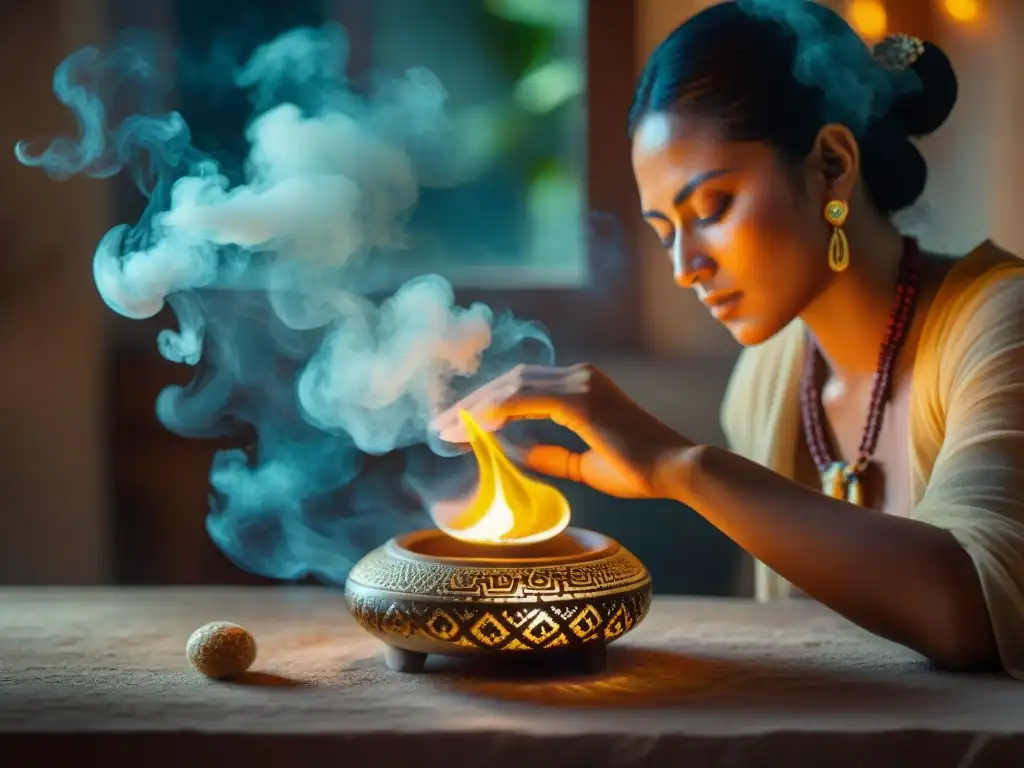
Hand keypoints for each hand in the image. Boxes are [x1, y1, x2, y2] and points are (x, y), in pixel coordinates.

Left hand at [434, 363, 692, 498]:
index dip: (487, 402)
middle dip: (473, 401)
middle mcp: (579, 376)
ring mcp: (580, 384)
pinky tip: (475, 427)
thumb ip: (552, 454)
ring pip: (513, 386)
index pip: (522, 386)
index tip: (458, 424)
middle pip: (511, 380)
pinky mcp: (580, 400)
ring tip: (448, 429)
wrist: (676, 469)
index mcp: (582, 386)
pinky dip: (496, 410)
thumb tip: (519, 453)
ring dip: (476, 406)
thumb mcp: (585, 464)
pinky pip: (525, 399)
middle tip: (441, 425)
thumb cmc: (640, 470)